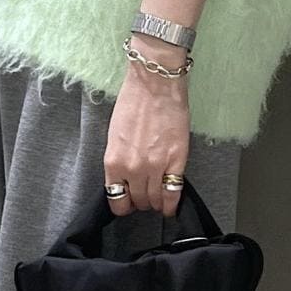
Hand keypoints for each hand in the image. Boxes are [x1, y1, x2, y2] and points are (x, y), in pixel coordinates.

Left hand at [105, 43, 190, 217]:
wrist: (155, 84)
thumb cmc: (134, 103)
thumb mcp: (114, 136)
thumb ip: (119, 161)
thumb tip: (125, 179)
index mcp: (113, 161)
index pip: (116, 200)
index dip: (124, 205)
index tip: (128, 203)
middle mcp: (133, 168)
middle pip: (138, 201)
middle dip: (141, 202)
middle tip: (145, 196)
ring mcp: (156, 166)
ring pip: (156, 200)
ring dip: (157, 203)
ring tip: (159, 198)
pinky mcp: (177, 161)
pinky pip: (174, 192)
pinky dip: (172, 202)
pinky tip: (172, 204)